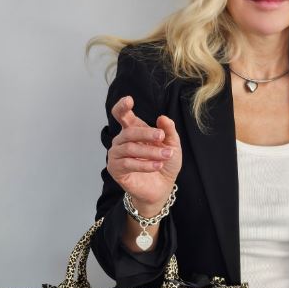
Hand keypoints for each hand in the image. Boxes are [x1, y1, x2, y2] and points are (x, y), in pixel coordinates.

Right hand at [108, 95, 181, 210]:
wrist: (162, 188)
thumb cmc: (165, 164)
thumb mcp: (172, 146)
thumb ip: (169, 131)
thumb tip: (162, 117)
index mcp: (132, 130)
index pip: (122, 115)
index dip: (123, 106)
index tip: (129, 100)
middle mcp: (121, 141)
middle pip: (129, 131)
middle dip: (146, 133)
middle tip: (161, 136)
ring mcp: (116, 155)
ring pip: (130, 148)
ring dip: (150, 152)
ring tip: (166, 155)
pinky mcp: (116, 170)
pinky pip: (128, 164)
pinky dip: (145, 164)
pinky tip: (157, 166)